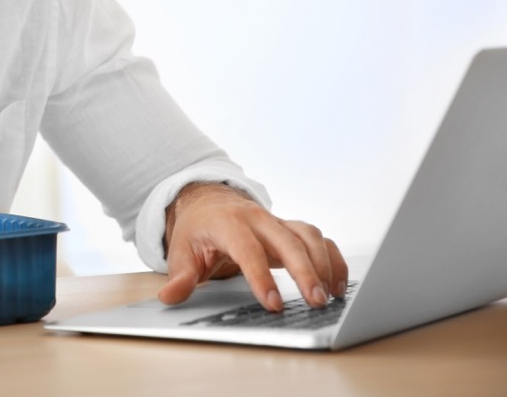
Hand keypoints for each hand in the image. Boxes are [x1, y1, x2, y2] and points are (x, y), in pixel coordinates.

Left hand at [157, 182, 346, 311]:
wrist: (209, 202)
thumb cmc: (197, 230)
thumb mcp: (182, 251)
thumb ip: (179, 276)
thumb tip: (169, 296)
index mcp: (229, 223)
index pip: (248, 250)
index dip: (261, 277)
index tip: (273, 304)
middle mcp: (258, 219)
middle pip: (288, 241)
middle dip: (305, 271)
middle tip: (315, 302)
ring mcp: (278, 222)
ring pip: (308, 236)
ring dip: (323, 265)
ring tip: (329, 296)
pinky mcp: (291, 229)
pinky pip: (319, 239)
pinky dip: (333, 259)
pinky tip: (337, 285)